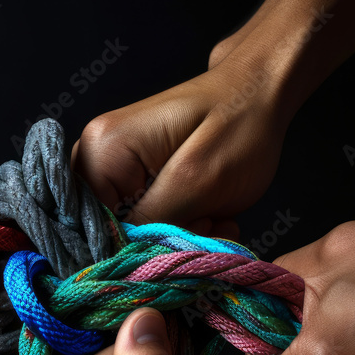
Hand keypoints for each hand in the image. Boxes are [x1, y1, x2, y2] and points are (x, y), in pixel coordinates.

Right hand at [71, 56, 290, 237]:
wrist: (262, 94)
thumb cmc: (239, 125)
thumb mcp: (196, 181)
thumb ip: (150, 222)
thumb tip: (121, 260)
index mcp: (101, 149)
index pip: (93, 226)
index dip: (134, 246)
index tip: (180, 239)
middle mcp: (95, 156)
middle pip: (110, 229)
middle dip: (159, 239)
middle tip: (204, 224)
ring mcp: (114, 166)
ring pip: (133, 229)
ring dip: (176, 234)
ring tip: (212, 216)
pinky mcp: (133, 176)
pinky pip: (146, 219)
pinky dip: (180, 225)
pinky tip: (208, 212)